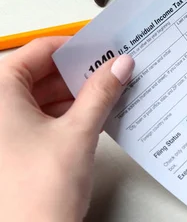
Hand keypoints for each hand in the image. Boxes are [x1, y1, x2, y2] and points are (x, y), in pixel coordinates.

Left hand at [0, 37, 134, 221]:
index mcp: (0, 95)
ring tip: (108, 92)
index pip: (39, 51)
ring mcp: (4, 130)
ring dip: (76, 93)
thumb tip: (118, 67)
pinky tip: (94, 114)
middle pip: (41, 72)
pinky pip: (43, 116)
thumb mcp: (78, 133)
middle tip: (111, 69)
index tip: (101, 48)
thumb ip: (101, 93)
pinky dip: (68, 112)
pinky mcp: (15, 147)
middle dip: (79, 72)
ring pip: (43, 95)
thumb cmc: (35, 196)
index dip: (74, 47)